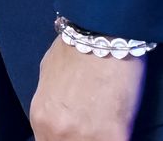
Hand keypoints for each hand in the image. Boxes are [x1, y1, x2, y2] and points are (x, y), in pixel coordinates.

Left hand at [28, 34, 146, 140]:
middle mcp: (57, 131)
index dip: (67, 140)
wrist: (102, 33)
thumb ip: (51, 101)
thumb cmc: (77, 47)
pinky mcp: (114, 136)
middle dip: (82, 140)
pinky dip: (119, 138)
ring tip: (106, 130)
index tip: (80, 134)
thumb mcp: (48, 73)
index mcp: (40, 117)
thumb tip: (58, 113)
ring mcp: (85, 137)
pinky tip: (121, 131)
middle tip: (94, 131)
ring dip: (99, 139)